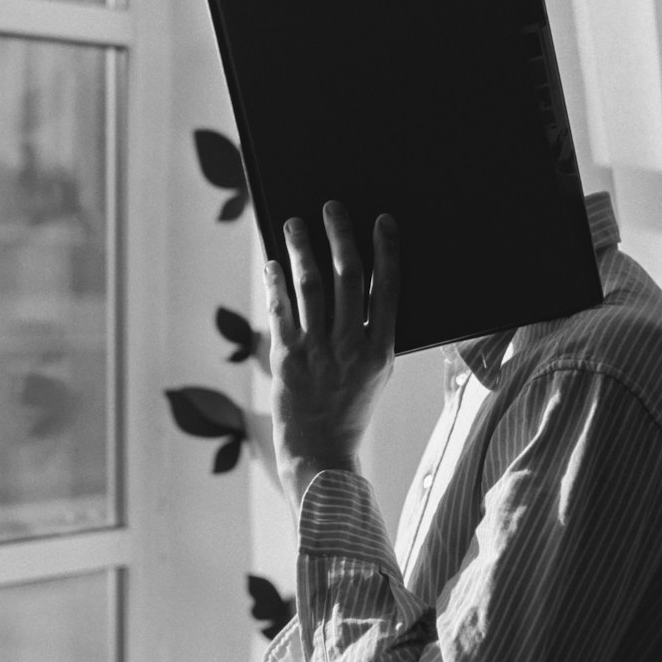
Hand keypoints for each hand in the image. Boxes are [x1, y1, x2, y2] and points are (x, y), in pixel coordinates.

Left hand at [265, 201, 398, 519]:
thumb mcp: (375, 374)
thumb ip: (372, 334)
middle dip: (340, 236)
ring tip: (295, 223)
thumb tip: (362, 286)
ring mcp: (318, 352)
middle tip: (332, 207)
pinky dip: (276, 284)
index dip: (386, 250)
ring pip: (311, 287)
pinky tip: (273, 263)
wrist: (321, 454)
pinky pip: (281, 312)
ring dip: (303, 249)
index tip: (382, 220)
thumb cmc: (350, 411)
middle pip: (349, 277)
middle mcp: (352, 347)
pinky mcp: (287, 359)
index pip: (388, 288)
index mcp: (381, 350)